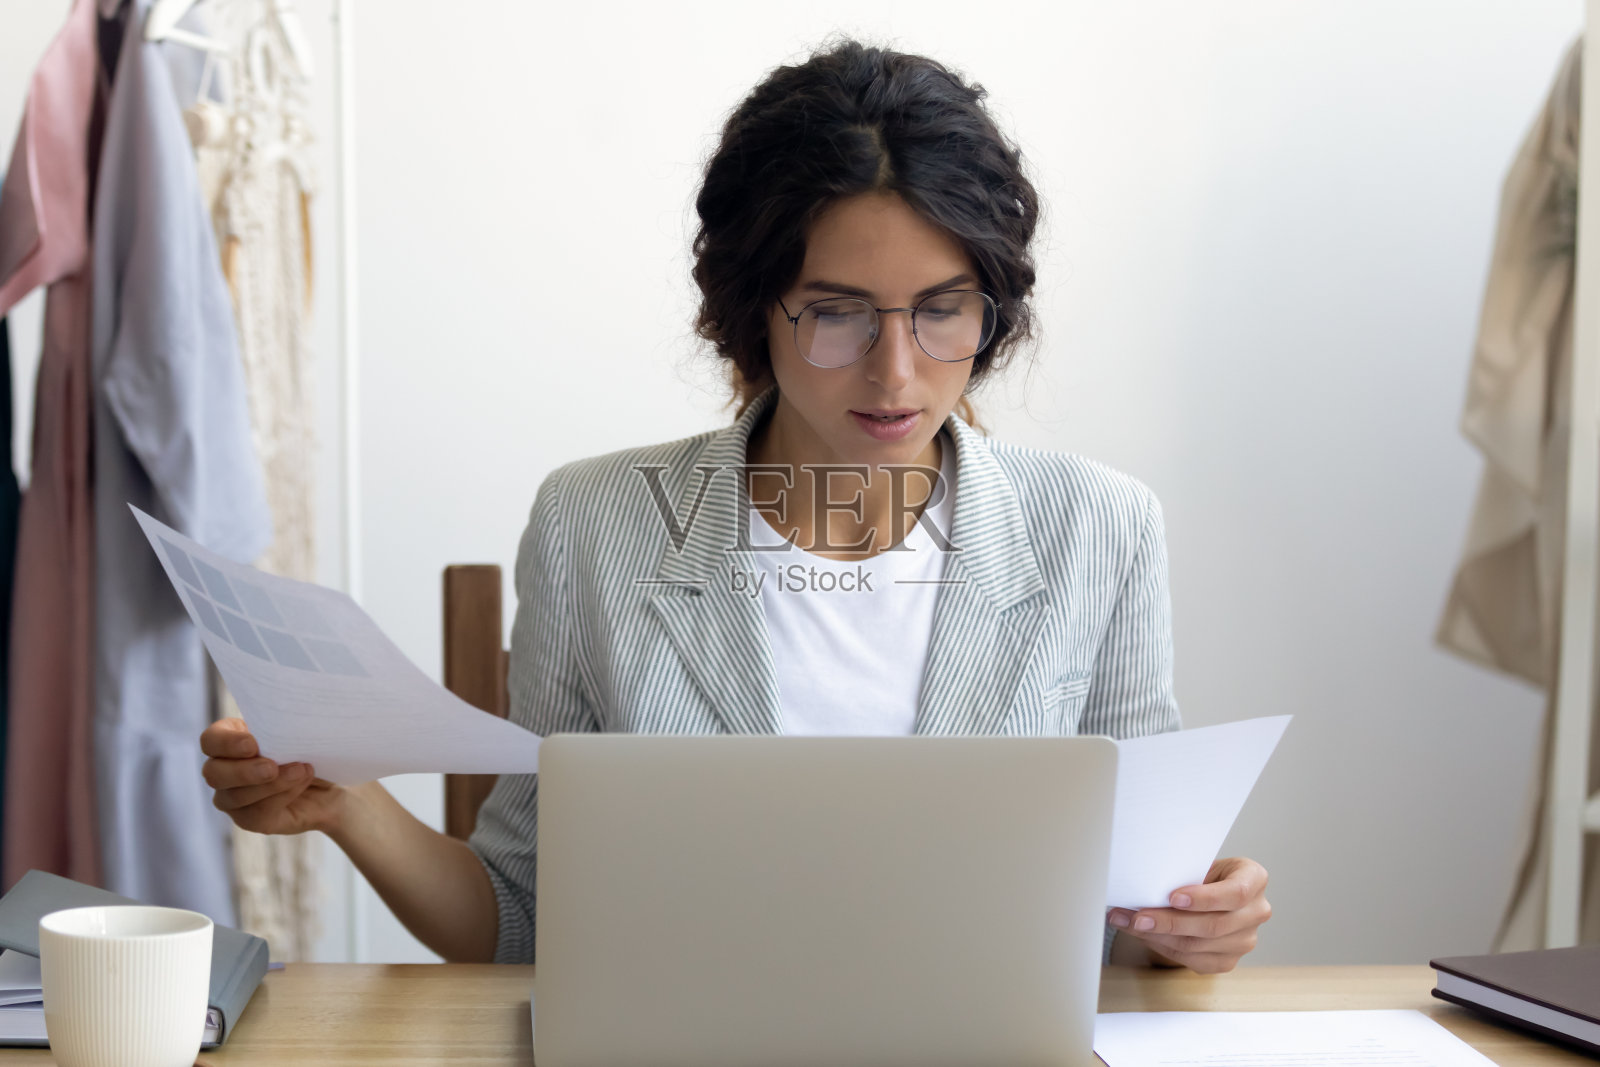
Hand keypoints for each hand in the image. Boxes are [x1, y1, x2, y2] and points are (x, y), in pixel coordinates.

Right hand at [199, 718, 344, 835]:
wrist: (331, 782)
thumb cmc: (311, 749)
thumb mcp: (298, 734)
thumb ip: (283, 729)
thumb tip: (287, 726)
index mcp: (230, 740)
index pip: (210, 740)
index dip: (226, 743)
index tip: (252, 744)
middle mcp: (223, 771)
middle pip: (213, 773)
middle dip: (243, 771)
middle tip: (272, 768)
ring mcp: (233, 798)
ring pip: (234, 797)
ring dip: (270, 785)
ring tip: (300, 771)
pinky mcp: (250, 819)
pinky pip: (257, 813)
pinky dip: (282, 796)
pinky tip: (301, 783)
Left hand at [1107, 857, 1270, 973]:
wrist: (1209, 891)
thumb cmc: (1201, 873)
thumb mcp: (1198, 863)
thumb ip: (1182, 873)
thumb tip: (1141, 884)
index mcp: (1254, 879)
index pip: (1235, 893)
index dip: (1204, 898)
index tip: (1173, 897)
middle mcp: (1257, 912)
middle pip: (1213, 926)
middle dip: (1170, 923)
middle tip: (1138, 918)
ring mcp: (1245, 940)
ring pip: (1199, 946)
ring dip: (1159, 937)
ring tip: (1130, 924)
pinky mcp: (1229, 961)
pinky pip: (1193, 960)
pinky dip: (1164, 947)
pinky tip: (1145, 936)